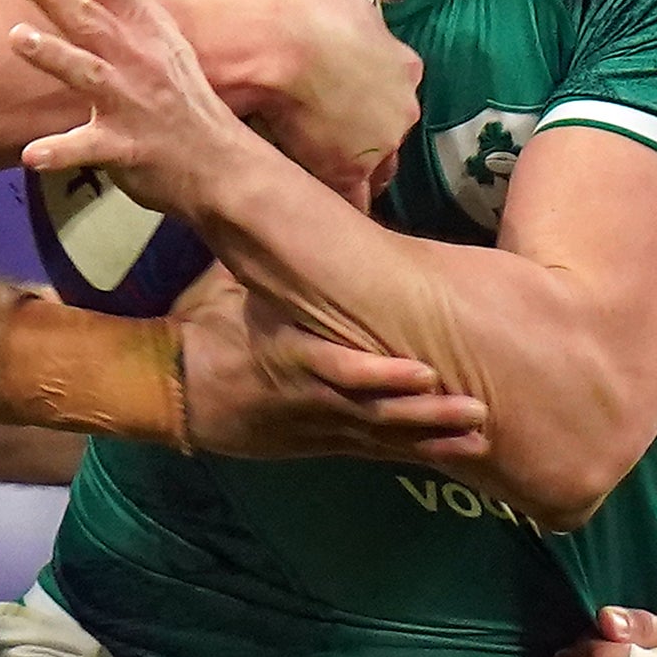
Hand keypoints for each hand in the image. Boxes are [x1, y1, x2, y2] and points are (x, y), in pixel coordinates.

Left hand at [4, 0, 280, 212]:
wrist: (222, 163)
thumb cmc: (182, 96)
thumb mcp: (160, 33)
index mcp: (142, 30)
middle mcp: (136, 60)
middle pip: (88, 19)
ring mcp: (132, 103)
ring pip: (88, 74)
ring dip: (54, 56)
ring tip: (17, 39)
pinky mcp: (127, 148)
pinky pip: (89, 149)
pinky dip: (61, 152)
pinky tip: (31, 154)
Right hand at [173, 274, 489, 465]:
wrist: (177, 388)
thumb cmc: (214, 327)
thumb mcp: (239, 287)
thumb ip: (281, 261)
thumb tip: (301, 204)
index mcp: (290, 353)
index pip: (340, 369)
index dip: (382, 376)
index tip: (425, 373)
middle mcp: (310, 395)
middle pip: (375, 411)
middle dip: (425, 415)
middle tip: (476, 410)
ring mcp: (318, 425)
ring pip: (382, 436)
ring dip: (431, 437)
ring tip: (478, 435)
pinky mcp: (324, 442)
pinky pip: (375, 449)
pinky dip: (415, 451)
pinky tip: (456, 452)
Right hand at [202, 0, 420, 202]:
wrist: (272, 47)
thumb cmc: (303, 6)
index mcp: (404, 66)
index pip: (397, 87)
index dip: (371, 92)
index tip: (345, 92)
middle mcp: (402, 110)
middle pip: (388, 132)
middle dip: (366, 135)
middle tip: (328, 132)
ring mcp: (378, 148)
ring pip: (372, 171)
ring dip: (352, 171)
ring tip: (318, 169)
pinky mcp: (348, 176)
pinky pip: (350, 202)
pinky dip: (338, 206)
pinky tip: (318, 207)